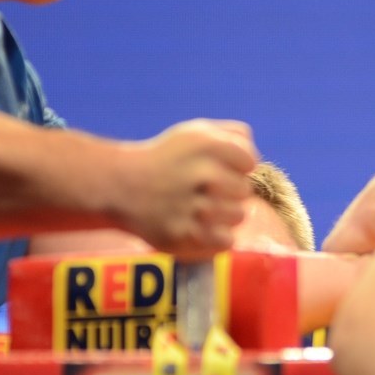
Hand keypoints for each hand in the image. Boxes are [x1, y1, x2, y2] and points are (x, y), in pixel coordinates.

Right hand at [116, 119, 257, 257]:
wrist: (119, 185)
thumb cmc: (166, 159)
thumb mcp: (194, 133)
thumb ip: (232, 135)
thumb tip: (256, 157)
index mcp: (203, 144)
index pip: (249, 161)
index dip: (238, 166)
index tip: (220, 169)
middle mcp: (198, 173)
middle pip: (245, 191)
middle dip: (230, 192)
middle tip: (206, 191)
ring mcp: (189, 206)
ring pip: (238, 217)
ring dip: (224, 215)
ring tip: (202, 209)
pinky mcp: (180, 235)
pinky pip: (224, 241)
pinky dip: (218, 237)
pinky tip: (203, 227)